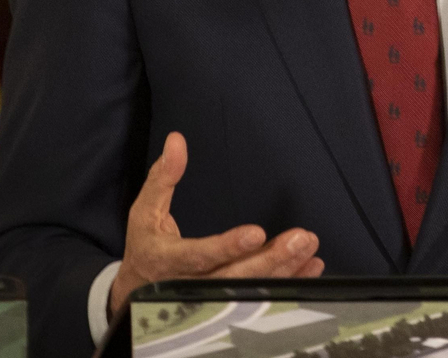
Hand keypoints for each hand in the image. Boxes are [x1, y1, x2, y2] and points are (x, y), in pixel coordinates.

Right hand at [108, 132, 324, 318]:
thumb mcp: (145, 211)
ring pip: (249, 292)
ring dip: (283, 270)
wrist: (137, 292)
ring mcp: (208, 302)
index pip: (199, 256)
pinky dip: (286, 285)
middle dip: (269, 260)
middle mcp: (189, 287)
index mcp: (167, 260)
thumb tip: (177, 140)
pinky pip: (259, 299)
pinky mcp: (224, 306)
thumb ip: (163, 177)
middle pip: (233, 279)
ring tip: (309, 249)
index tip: (257, 233)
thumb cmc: (146, 245)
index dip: (227, 247)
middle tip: (300, 240)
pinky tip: (309, 269)